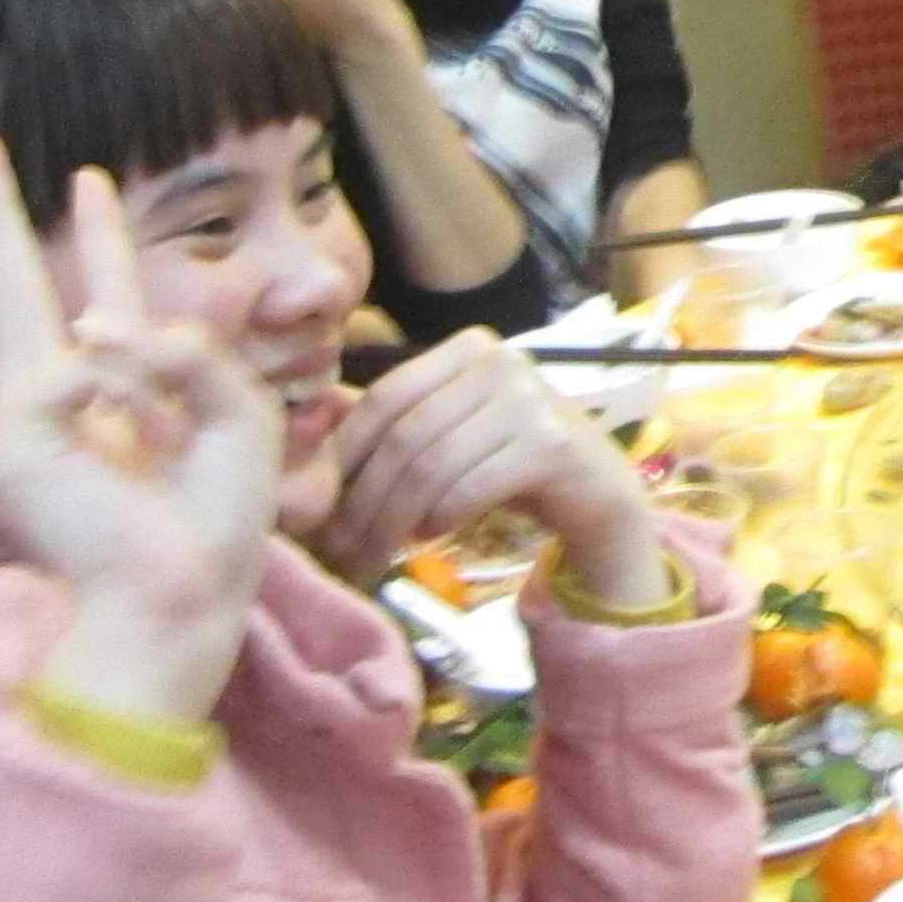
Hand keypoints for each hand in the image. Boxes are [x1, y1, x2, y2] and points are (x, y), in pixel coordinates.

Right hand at [0, 132, 278, 727]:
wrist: (181, 602)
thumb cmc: (214, 524)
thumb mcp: (236, 417)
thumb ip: (189, 355)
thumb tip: (105, 331)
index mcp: (121, 398)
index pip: (100, 303)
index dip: (96, 242)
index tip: (84, 182)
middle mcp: (65, 402)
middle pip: (25, 290)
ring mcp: (25, 419)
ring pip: (13, 299)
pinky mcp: (12, 436)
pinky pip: (90, 368)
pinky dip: (133, 381)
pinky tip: (139, 429)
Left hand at [317, 329, 668, 608]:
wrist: (599, 493)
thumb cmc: (513, 464)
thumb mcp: (450, 434)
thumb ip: (394, 427)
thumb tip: (304, 440)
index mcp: (469, 347)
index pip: (384, 397)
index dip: (343, 454)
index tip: (320, 506)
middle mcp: (501, 360)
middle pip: (404, 435)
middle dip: (363, 499)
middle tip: (340, 548)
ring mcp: (529, 398)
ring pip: (430, 466)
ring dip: (392, 520)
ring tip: (374, 554)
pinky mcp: (549, 444)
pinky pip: (467, 487)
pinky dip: (438, 519)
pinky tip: (429, 535)